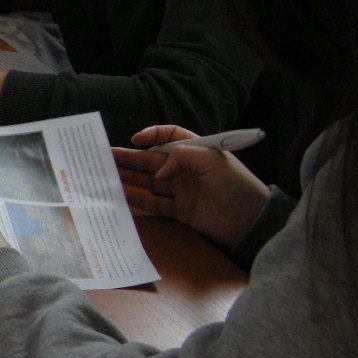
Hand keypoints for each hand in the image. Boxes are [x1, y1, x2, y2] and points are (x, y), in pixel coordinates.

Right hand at [114, 125, 271, 249]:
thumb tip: (160, 172)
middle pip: (153, 160)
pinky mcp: (181, 211)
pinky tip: (122, 195)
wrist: (251, 222)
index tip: (137, 140)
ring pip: (150, 181)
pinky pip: (154, 203)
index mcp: (197, 151)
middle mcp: (187, 169)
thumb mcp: (213, 160)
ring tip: (106, 174)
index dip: (154, 135)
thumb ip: (182, 156)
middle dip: (130, 157)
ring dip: (129, 177)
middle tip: (105, 155)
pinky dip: (138, 200)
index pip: (171, 136)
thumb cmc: (236, 186)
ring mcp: (183, 190)